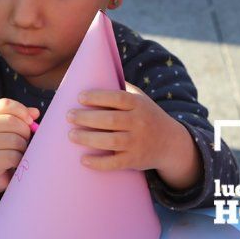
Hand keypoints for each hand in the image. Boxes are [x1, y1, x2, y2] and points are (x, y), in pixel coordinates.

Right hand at [0, 98, 39, 201]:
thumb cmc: (3, 149)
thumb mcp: (9, 131)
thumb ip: (21, 119)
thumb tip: (35, 112)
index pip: (4, 104)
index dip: (21, 110)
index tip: (30, 120)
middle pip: (11, 121)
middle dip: (24, 131)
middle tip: (24, 141)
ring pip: (14, 140)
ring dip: (23, 148)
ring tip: (18, 153)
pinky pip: (13, 156)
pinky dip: (19, 160)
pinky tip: (14, 163)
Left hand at [66, 82, 201, 189]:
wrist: (171, 143)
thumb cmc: (146, 115)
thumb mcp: (140, 99)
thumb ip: (121, 89)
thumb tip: (92, 75)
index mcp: (139, 105)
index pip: (118, 98)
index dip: (98, 97)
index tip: (79, 97)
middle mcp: (139, 123)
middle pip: (111, 120)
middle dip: (87, 118)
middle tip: (69, 116)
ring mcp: (138, 143)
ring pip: (111, 141)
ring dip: (88, 139)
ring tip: (71, 135)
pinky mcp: (135, 160)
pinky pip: (115, 162)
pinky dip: (99, 163)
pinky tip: (83, 160)